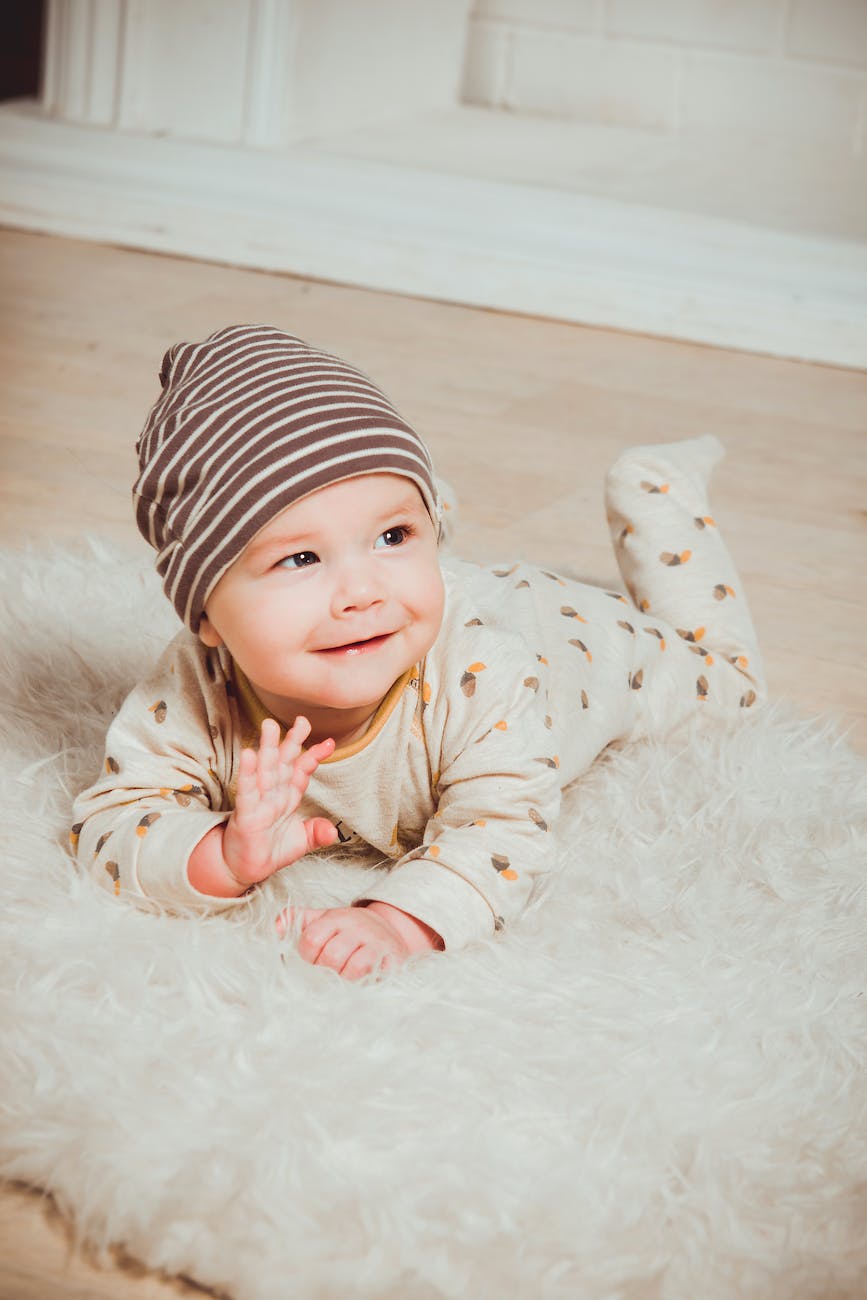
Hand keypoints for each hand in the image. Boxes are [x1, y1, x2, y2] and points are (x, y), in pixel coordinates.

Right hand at [222, 716, 337, 887]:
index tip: (329, 742)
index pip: (302, 771)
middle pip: (283, 763)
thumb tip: (333, 831)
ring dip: (268, 748)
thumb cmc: (270, 851)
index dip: (314, 756)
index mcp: (288, 797)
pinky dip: (248, 773)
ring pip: (265, 771)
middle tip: (302, 720)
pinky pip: (247, 791)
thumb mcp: (301, 842)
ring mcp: (259, 802)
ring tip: (270, 726)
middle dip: (292, 741)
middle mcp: (274, 794)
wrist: (245, 869)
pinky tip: (249, 754)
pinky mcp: (246, 814)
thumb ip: (317, 833)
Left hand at [280, 901, 442, 980]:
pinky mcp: (393, 958)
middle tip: (330, 969)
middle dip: (326, 969)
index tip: (314, 958)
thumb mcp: (324, 919)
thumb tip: (276, 928)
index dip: (308, 955)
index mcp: (337, 917)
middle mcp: (358, 926)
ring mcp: (377, 942)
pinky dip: (364, 982)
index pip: (311, 939)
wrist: (391, 930)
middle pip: (331, 956)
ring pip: (354, 968)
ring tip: (345, 975)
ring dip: (346, 977)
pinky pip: (376, 975)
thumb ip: (297, 920)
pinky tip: (361, 980)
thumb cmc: (350, 930)